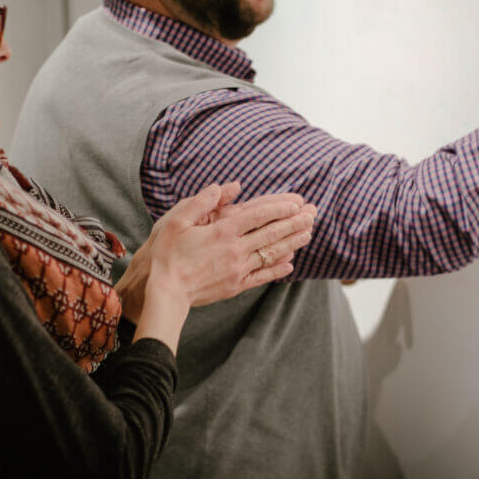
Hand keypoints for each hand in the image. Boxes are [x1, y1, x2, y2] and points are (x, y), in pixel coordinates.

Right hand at [115, 183, 315, 351]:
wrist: (164, 292)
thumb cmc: (167, 254)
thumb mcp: (177, 220)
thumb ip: (203, 201)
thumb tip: (227, 187)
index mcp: (222, 232)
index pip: (259, 215)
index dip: (280, 207)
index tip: (297, 202)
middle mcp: (235, 251)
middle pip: (272, 233)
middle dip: (295, 222)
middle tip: (313, 213)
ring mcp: (237, 270)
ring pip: (271, 254)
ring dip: (292, 242)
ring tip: (309, 233)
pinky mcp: (235, 286)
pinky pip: (262, 277)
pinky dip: (278, 270)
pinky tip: (291, 264)